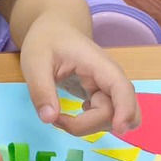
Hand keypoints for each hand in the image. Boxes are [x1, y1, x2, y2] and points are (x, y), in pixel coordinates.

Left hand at [18, 21, 139, 136]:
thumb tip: (49, 119)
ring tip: (58, 116)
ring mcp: (109, 89)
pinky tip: (67, 115)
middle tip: (59, 119)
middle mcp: (111, 78)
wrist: (54, 30)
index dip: (125, 110)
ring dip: (88, 126)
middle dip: (92, 124)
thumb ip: (41, 90)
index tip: (118, 129)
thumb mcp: (34, 62)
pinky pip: (105, 119)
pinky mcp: (102, 97)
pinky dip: (88, 124)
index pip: (122, 88)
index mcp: (99, 65)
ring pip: (114, 119)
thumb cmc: (46, 41)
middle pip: (120, 111)